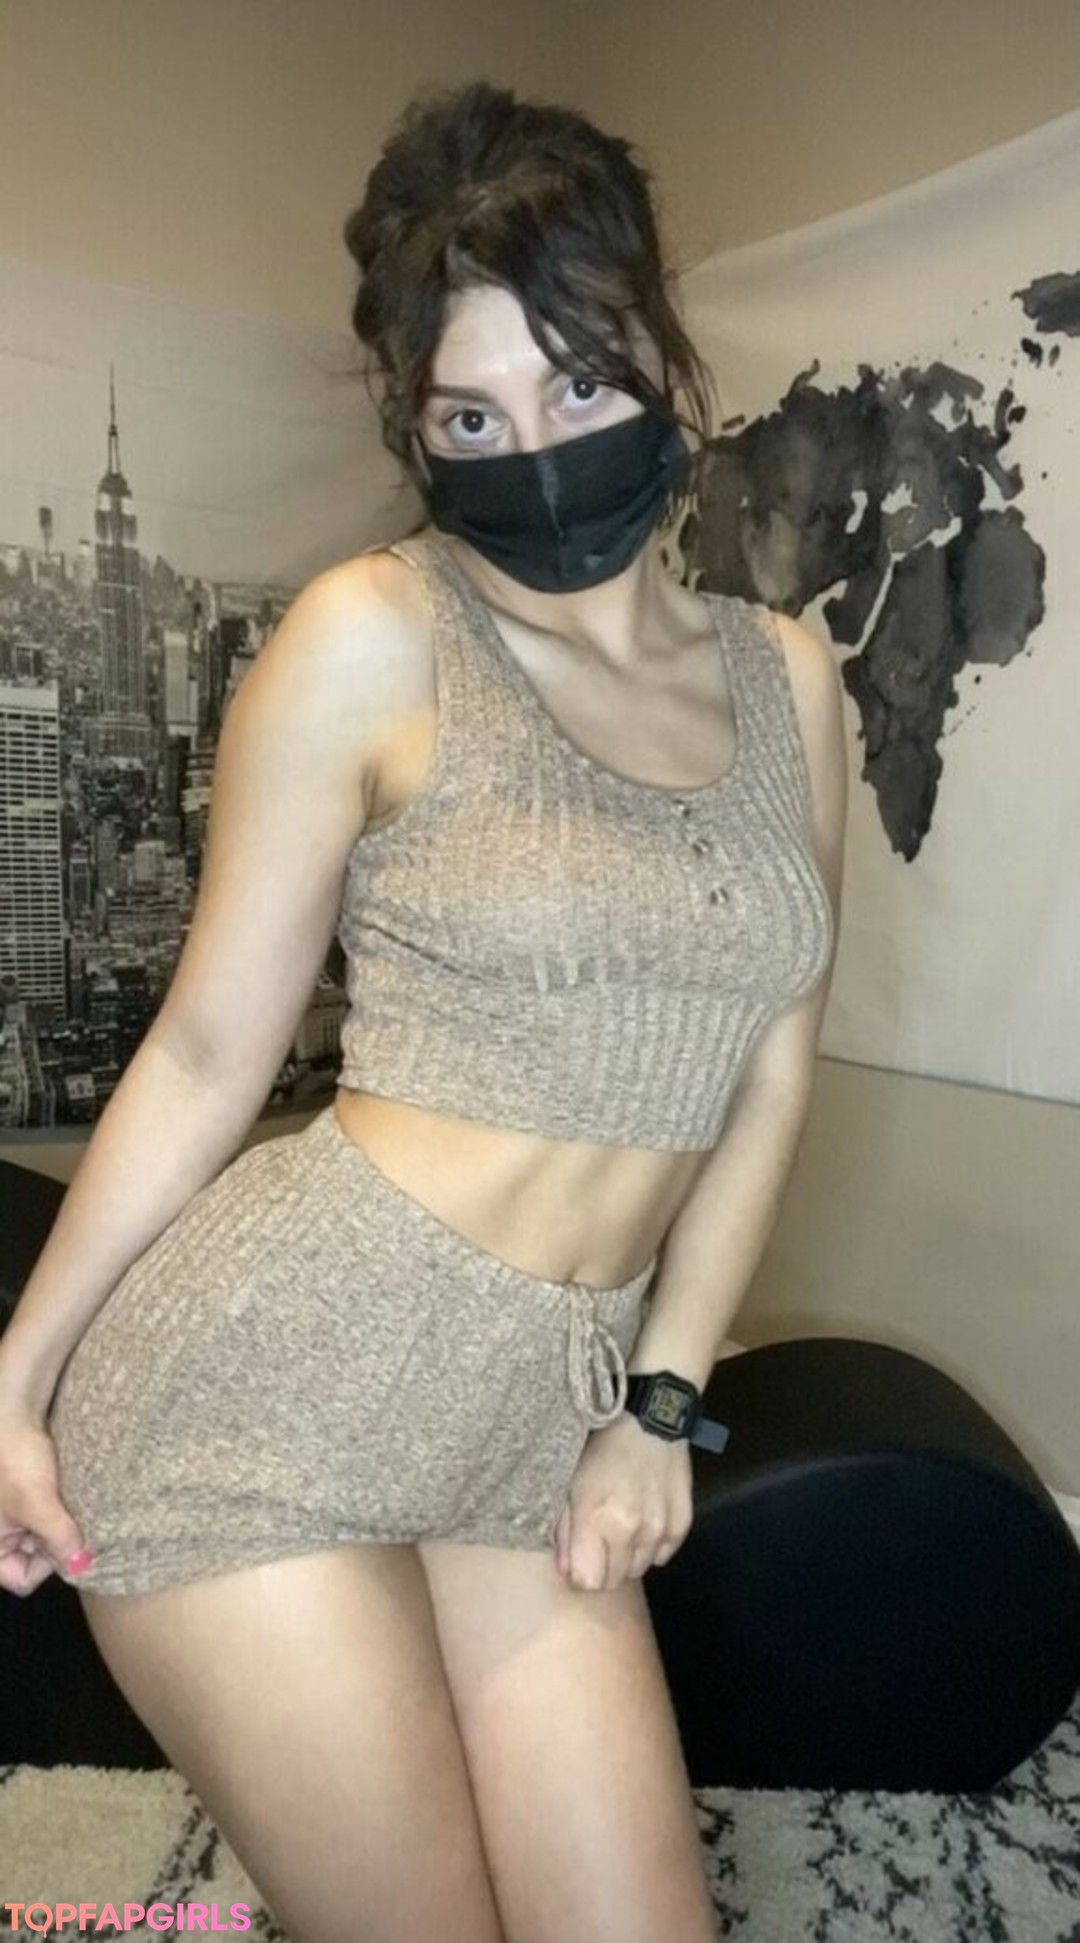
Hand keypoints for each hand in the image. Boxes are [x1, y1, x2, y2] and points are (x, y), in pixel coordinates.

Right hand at [0, 1402, 91, 1596]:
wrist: (11, 1409)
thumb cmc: (16, 1459)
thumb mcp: (39, 1504)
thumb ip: (60, 1541)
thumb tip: (81, 1567)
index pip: (21, 1579)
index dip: (47, 1566)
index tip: (66, 1542)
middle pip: (33, 1558)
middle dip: (56, 1543)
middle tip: (73, 1521)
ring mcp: (8, 1513)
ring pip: (41, 1535)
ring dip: (59, 1524)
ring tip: (70, 1504)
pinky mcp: (21, 1494)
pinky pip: (43, 1514)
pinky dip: (57, 1508)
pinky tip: (67, 1493)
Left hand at [553, 1413, 693, 1592]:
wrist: (651, 1420)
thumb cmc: (602, 1448)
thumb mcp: (571, 1484)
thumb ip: (565, 1531)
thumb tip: (567, 1572)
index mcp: (597, 1521)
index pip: (589, 1582)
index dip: (580, 1573)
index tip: (578, 1557)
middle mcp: (631, 1532)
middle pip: (613, 1581)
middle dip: (602, 1567)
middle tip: (599, 1540)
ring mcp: (659, 1530)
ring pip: (639, 1570)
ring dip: (627, 1557)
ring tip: (622, 1527)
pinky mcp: (681, 1525)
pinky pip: (662, 1556)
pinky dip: (652, 1546)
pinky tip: (644, 1521)